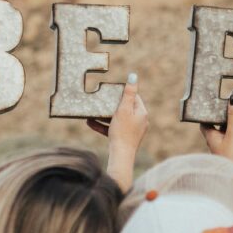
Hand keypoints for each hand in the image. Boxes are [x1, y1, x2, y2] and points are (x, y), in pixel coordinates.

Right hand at [87, 74, 148, 190]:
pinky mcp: (124, 139)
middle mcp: (140, 122)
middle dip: (110, 105)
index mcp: (142, 113)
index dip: (122, 93)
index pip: (134, 97)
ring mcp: (132, 131)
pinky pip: (113, 129)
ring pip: (117, 119)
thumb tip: (133, 76)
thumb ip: (128, 93)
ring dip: (103, 116)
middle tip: (100, 100)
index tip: (111, 90)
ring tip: (91, 112)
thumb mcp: (124, 109)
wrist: (121, 156)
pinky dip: (103, 126)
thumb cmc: (123, 132)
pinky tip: (90, 123)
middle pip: (125, 108)